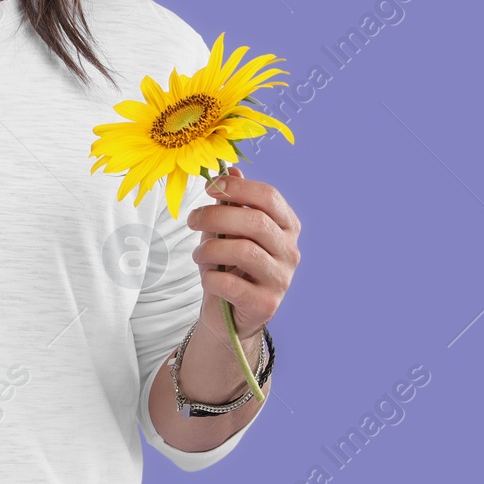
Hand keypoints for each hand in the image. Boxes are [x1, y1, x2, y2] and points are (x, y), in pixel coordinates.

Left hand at [186, 165, 301, 346]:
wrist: (228, 313)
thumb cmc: (228, 264)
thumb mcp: (227, 229)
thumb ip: (231, 203)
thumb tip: (231, 170)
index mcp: (286, 226)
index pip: (269, 196)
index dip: (236, 187)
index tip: (208, 188)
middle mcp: (291, 251)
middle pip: (255, 221)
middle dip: (216, 216)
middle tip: (192, 220)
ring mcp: (282, 279)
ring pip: (244, 252)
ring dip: (210, 248)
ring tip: (198, 254)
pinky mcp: (266, 304)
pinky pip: (231, 284)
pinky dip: (211, 278)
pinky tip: (207, 278)